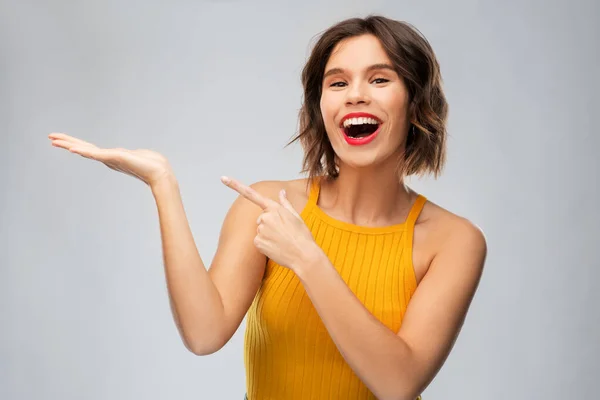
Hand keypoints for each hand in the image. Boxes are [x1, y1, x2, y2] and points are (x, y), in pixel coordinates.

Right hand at [49, 132, 173, 187]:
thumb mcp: (140, 156)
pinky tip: (71, 149)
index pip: (90, 149)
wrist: (158, 172)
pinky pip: (94, 154)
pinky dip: (83, 151)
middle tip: (50, 137)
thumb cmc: (153, 165)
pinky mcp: (113, 158)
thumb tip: (140, 156)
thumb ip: (135, 155)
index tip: (64, 141)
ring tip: (54, 140)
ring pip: (85, 150)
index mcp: (112, 157)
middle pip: (83, 148)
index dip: (76, 144)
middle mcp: (107, 159)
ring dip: (69, 144)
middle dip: (67, 142)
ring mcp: (109, 159)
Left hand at [221, 176, 321, 271]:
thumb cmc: (302, 236)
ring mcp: (260, 230)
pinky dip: (265, 245)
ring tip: (281, 241)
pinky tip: (276, 247)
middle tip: (283, 232)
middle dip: (269, 224)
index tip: (223, 178)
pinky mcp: (257, 242)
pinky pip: (258, 241)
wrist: (304, 255)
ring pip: (259, 230)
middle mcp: (265, 217)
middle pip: (261, 219)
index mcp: (275, 208)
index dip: (235, 185)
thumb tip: (281, 192)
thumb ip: (285, 203)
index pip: (252, 194)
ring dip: (268, 235)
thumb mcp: (296, 216)